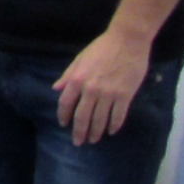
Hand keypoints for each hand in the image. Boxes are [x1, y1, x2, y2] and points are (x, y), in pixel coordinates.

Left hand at [54, 28, 152, 145]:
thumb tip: (56, 89)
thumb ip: (68, 75)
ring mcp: (109, 94)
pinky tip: (111, 131)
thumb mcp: (79, 59)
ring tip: (94, 140)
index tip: (64, 125)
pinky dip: (114, 125)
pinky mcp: (125, 96)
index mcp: (77, 80)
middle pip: (82, 117)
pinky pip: (118, 116)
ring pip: (100, 119)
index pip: (66, 104)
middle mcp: (91, 90)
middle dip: (79, 131)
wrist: (127, 41)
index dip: (64, 116)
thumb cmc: (102, 47)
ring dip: (96, 132)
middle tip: (79, 142)